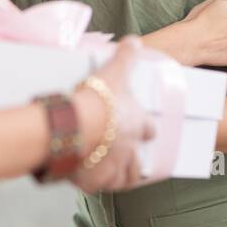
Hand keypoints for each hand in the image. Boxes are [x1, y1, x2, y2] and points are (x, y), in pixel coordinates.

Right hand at [71, 37, 156, 191]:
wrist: (77, 124)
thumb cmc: (100, 98)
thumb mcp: (116, 71)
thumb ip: (127, 56)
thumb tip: (135, 40)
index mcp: (138, 126)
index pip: (150, 130)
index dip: (147, 129)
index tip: (145, 129)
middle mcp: (130, 150)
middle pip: (139, 161)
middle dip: (136, 159)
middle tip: (126, 155)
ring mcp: (113, 168)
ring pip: (125, 178)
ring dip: (122, 176)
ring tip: (115, 173)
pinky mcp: (93, 181)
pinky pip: (97, 186)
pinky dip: (96, 184)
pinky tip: (90, 180)